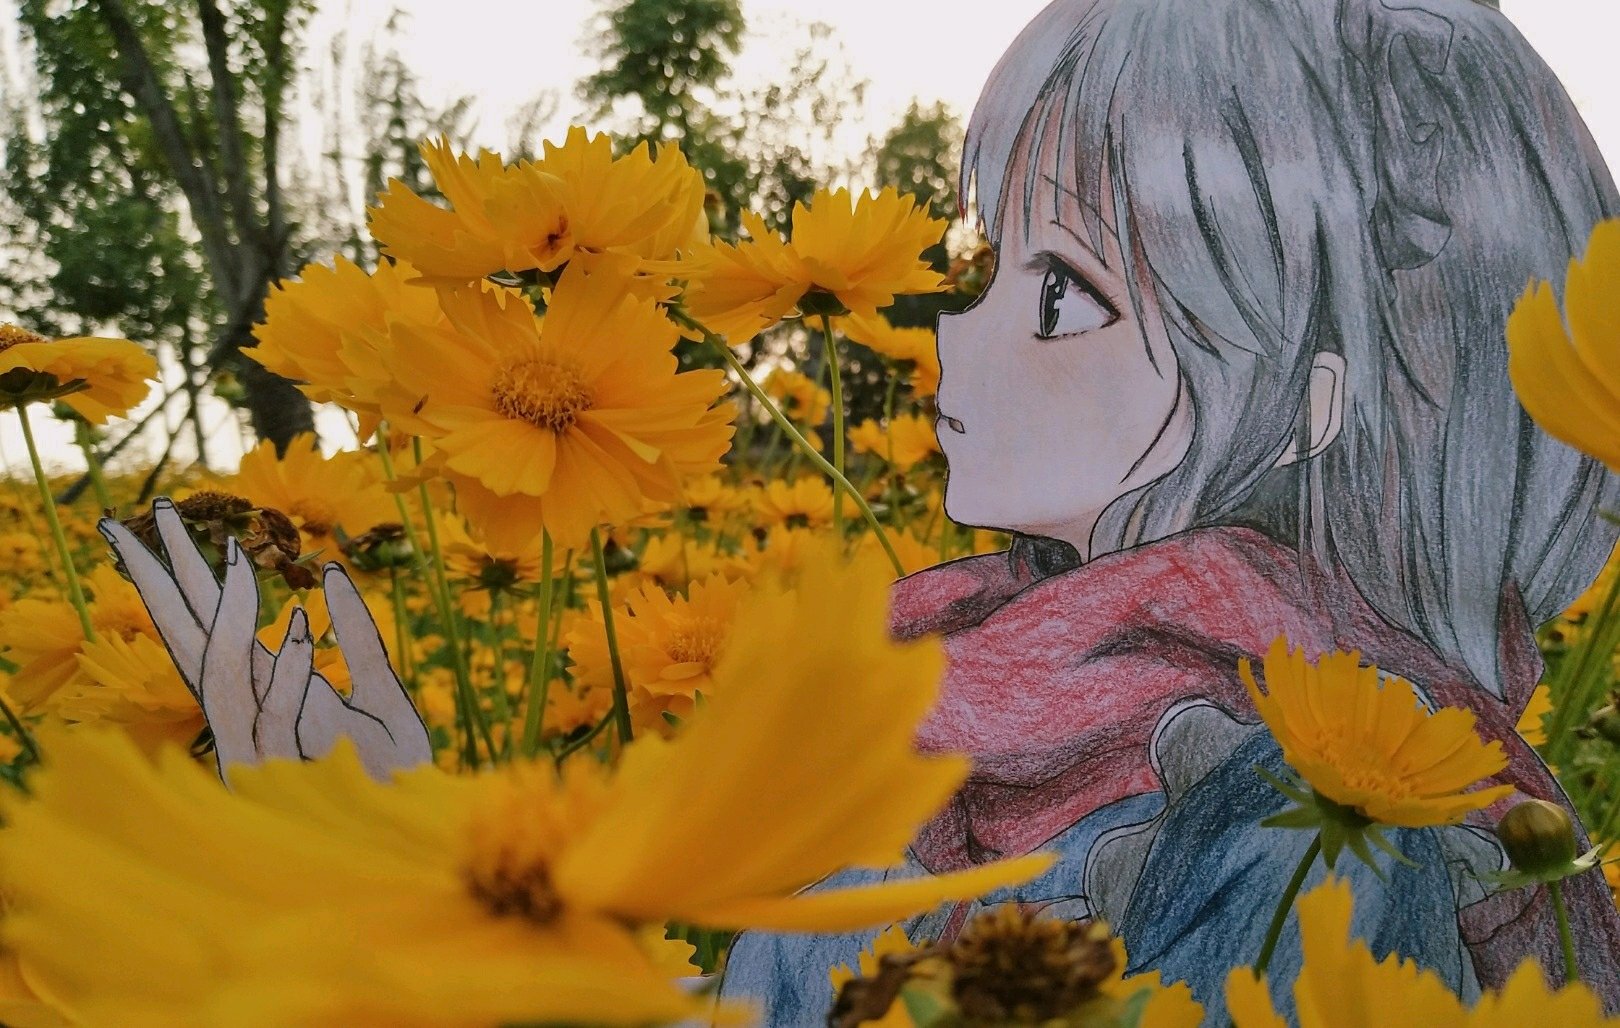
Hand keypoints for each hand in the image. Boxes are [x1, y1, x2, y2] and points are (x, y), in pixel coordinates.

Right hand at [99, 498, 432, 780]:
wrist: (417, 839)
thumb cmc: (398, 775)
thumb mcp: (386, 697)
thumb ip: (361, 639)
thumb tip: (330, 575)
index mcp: (273, 699)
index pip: (216, 629)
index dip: (188, 578)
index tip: (164, 520)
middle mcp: (256, 721)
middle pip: (198, 641)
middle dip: (168, 582)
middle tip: (139, 519)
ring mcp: (266, 750)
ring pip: (228, 675)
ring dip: (229, 614)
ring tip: (229, 552)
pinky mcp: (293, 780)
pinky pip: (281, 721)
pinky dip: (288, 675)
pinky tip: (301, 628)